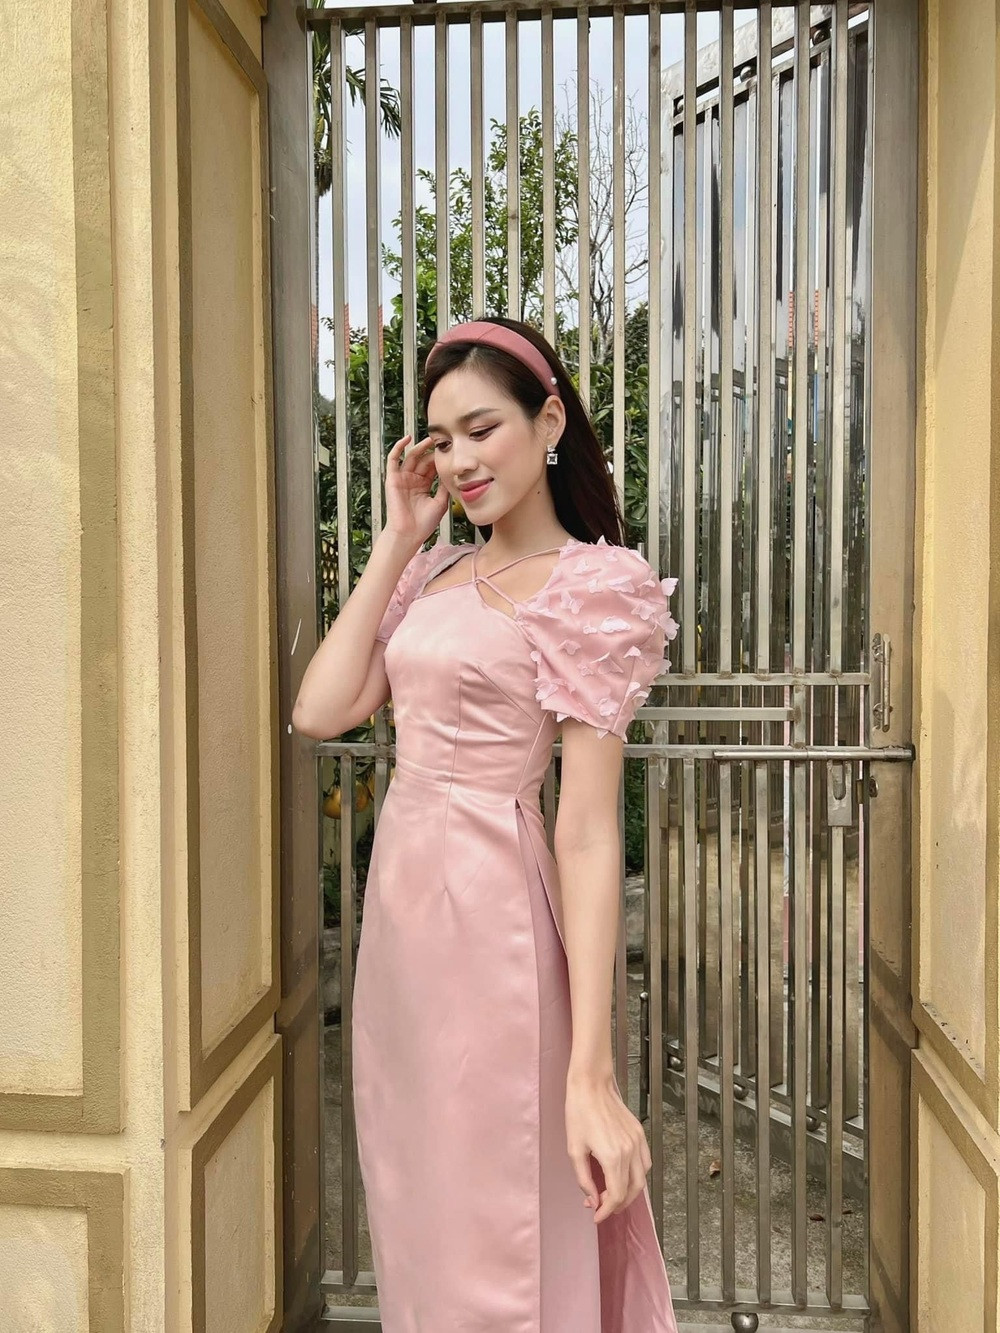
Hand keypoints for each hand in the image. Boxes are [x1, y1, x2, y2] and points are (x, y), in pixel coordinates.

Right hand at [384, 433, 450, 547]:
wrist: (408, 534)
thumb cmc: (423, 524)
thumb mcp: (440, 502)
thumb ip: (444, 487)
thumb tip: (453, 473)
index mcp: (423, 485)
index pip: (432, 467)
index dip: (439, 459)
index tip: (451, 451)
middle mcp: (412, 480)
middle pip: (423, 460)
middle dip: (432, 452)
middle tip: (443, 443)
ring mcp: (402, 478)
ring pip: (411, 457)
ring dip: (420, 447)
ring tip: (430, 439)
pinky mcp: (392, 478)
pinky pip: (393, 459)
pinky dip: (398, 447)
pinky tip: (408, 439)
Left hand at [565, 1072, 651, 1222]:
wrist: (591, 1084)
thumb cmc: (579, 1113)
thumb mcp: (574, 1150)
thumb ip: (584, 1179)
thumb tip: (592, 1199)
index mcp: (612, 1157)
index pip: (616, 1196)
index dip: (606, 1210)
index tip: (596, 1215)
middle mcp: (629, 1152)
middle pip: (631, 1191)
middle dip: (617, 1204)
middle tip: (601, 1206)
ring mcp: (637, 1142)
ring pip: (642, 1178)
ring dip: (629, 1192)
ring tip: (612, 1193)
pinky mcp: (640, 1133)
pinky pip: (645, 1162)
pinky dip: (638, 1175)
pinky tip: (623, 1175)